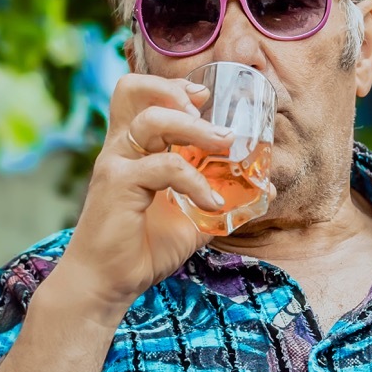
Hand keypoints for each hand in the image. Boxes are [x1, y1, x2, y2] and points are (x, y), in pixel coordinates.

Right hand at [51, 73, 237, 321]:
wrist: (106, 285)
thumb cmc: (141, 249)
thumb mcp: (191, 220)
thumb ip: (221, 199)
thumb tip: (266, 189)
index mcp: (131, 149)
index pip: (136, 93)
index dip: (168, 86)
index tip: (203, 97)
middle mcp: (119, 148)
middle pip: (134, 90)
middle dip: (179, 92)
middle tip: (214, 118)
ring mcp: (116, 164)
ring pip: (152, 121)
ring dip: (195, 128)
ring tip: (225, 144)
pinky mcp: (118, 184)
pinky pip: (165, 167)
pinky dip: (195, 181)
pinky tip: (212, 201)